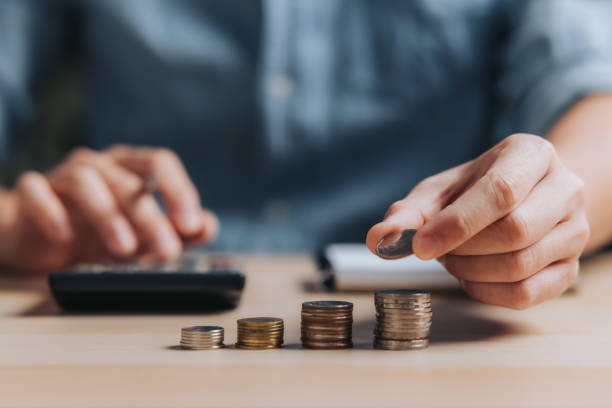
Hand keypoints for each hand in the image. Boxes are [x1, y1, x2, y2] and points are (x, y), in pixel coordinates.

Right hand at [0, 145, 217, 271]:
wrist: (41, 238)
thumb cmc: (99, 234)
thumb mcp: (143, 236)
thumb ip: (176, 230)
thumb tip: (208, 226)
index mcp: (130, 167)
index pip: (159, 162)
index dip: (178, 191)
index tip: (192, 224)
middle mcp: (99, 165)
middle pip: (127, 180)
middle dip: (150, 217)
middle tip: (168, 251)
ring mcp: (62, 175)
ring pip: (85, 182)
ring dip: (108, 216)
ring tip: (125, 249)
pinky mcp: (32, 193)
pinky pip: (36, 192)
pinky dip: (51, 212)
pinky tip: (65, 237)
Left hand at [366, 134, 589, 308]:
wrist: (525, 198)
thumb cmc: (476, 191)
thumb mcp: (441, 190)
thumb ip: (409, 212)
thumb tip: (378, 239)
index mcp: (532, 155)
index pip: (501, 193)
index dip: (456, 224)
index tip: (420, 246)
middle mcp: (566, 189)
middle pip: (514, 232)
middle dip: (463, 248)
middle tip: (437, 247)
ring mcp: (574, 231)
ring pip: (521, 266)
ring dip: (471, 271)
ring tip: (453, 257)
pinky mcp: (570, 268)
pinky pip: (526, 294)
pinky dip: (485, 292)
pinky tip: (470, 276)